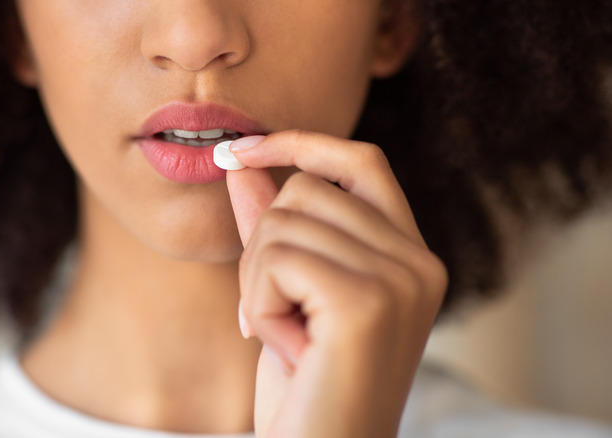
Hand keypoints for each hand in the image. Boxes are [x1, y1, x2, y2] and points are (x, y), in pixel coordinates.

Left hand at [226, 131, 447, 437]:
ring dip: (257, 284)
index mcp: (410, 255)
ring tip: (283, 335)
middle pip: (304, 189)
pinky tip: (284, 348)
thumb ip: (270, 226)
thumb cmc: (305, 384)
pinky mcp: (367, 302)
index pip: (360, 161)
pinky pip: (275, 260)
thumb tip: (242, 165)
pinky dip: (257, 305)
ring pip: (281, 223)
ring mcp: (401, 280)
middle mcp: (418, 262)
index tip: (239, 152)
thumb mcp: (284, 293)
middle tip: (271, 312)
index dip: (300, 143)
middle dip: (261, 247)